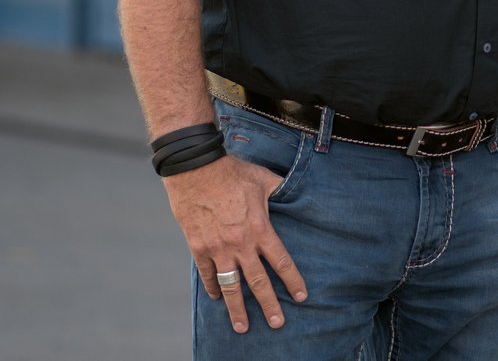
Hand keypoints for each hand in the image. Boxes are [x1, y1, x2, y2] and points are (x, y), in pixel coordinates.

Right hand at [164, 155, 307, 332]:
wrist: (196, 169)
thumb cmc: (233, 171)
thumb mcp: (264, 178)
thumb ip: (281, 189)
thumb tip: (297, 189)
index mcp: (260, 228)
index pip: (281, 261)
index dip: (292, 280)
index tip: (301, 296)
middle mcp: (240, 244)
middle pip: (258, 282)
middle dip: (269, 305)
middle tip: (277, 323)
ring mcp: (218, 248)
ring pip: (230, 286)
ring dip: (237, 308)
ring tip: (242, 327)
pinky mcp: (198, 247)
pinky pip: (207, 273)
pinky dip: (212, 287)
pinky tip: (216, 298)